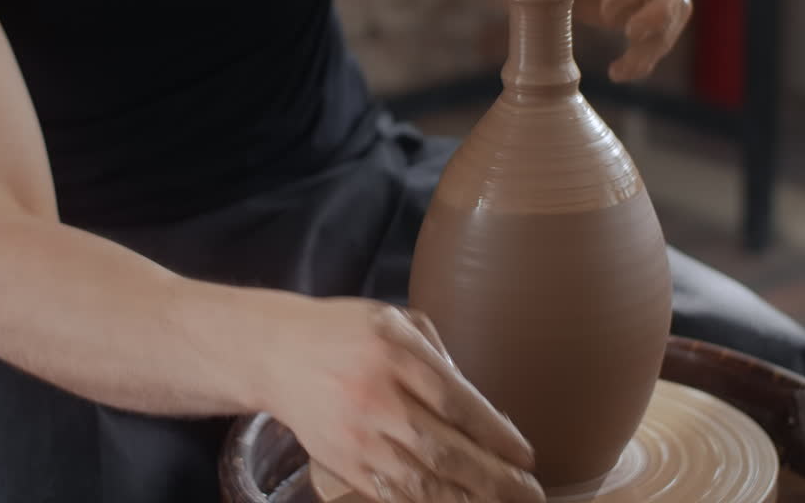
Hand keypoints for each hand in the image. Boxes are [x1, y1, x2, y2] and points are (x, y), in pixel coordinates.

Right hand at [263, 297, 543, 502]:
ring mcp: (356, 436)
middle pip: (444, 449)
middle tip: (529, 493)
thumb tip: (478, 406)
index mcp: (394, 354)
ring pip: (420, 481)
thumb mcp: (394, 320)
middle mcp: (376, 398)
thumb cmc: (344, 332)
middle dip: (494, 478)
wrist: (275, 353)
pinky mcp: (342, 462)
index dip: (496, 434)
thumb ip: (437, 355)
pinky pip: (390, 494)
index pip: (456, 402)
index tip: (525, 455)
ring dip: (466, 499)